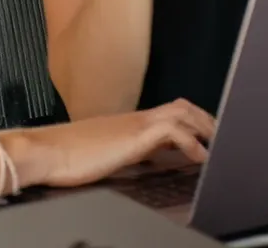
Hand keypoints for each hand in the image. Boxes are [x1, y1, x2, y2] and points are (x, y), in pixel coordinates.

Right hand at [13, 99, 214, 188]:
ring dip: (205, 127)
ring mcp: (136, 125)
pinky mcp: (134, 137)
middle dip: (206, 121)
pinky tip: (199, 158)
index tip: (207, 136)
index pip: (169, 112)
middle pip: (182, 106)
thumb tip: (136, 161)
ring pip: (182, 112)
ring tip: (219, 145)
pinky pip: (173, 131)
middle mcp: (135, 118)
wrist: (44, 151)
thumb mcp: (102, 153)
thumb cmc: (65, 156)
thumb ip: (121, 152)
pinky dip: (191, 143)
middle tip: (222, 138)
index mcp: (129, 122)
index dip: (193, 121)